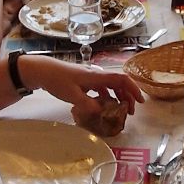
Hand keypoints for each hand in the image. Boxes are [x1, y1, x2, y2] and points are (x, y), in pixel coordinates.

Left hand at [23, 57, 142, 114]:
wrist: (43, 71)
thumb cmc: (57, 81)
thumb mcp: (72, 96)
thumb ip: (88, 105)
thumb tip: (101, 113)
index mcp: (97, 76)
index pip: (121, 80)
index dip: (133, 89)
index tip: (140, 101)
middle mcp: (97, 75)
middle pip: (119, 83)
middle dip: (128, 96)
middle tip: (130, 112)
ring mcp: (91, 78)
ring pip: (111, 86)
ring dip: (118, 97)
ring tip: (120, 110)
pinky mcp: (85, 81)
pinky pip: (102, 88)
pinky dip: (107, 97)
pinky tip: (104, 106)